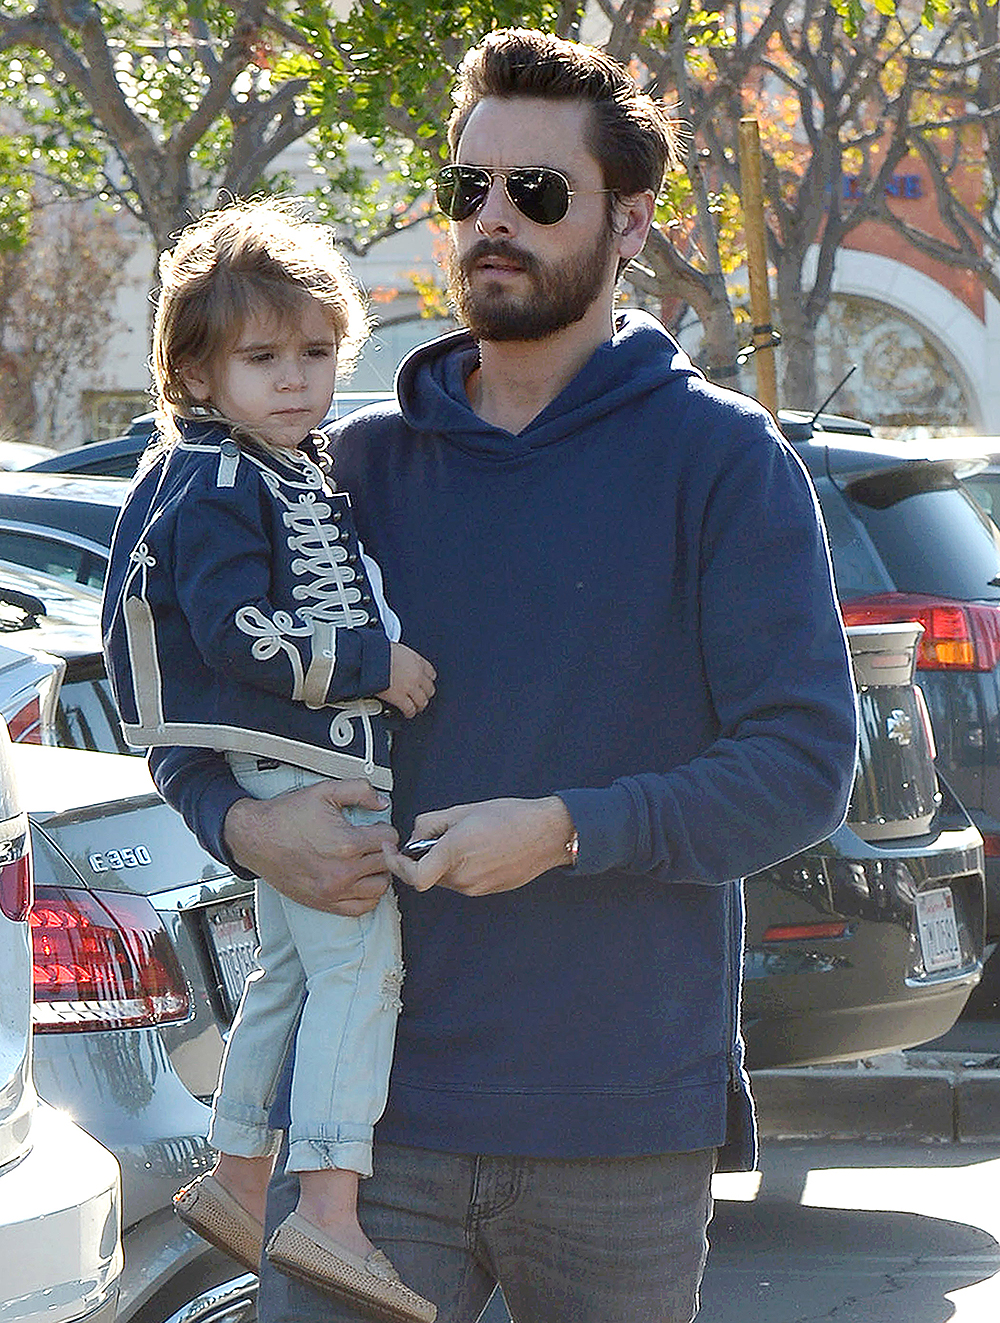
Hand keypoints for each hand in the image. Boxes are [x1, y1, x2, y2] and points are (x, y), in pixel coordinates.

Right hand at [223, 778, 396, 914]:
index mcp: (346, 843)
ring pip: (380, 887)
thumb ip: (359, 791)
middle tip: (371, 842)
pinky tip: (360, 880)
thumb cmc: (285, 816)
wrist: (254, 838)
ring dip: (378, 873)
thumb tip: (381, 802)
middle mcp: (343, 871)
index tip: (375, 827)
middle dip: (383, 850)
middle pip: (387, 863)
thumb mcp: (324, 791)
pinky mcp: (325, 903)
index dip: (384, 829)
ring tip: (367, 860)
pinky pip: (362, 907)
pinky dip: (367, 895)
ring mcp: (335, 890)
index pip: (390, 839)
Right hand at [377, 642, 436, 717]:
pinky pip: (409, 709)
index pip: (431, 673)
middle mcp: (416, 674)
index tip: (425, 683)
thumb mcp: (396, 649)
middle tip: (421, 697)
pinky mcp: (400, 697)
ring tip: (416, 707)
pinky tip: (408, 713)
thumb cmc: (378, 651)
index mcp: (416, 660)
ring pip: (422, 701)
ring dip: (420, 705)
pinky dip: (410, 713)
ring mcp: (409, 686)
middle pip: (429, 689)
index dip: (428, 680)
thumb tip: (400, 661)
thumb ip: (402, 658)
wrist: (370, 657)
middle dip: (425, 694)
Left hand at [384, 796, 574, 896]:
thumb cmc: (511, 817)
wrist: (548, 834)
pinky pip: (462, 881)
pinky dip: (460, 867)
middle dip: (425, 855)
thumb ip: (430, 823)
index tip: (393, 850)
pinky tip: (480, 849)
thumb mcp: (464, 810)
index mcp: (454, 853)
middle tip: (442, 832)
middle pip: (427, 873)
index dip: (396, 865)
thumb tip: (414, 837)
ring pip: (445, 878)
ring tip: (469, 838)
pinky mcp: (487, 891)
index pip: (413, 876)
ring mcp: (476, 887)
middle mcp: (463, 876)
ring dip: (444, 861)